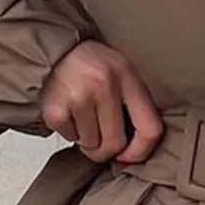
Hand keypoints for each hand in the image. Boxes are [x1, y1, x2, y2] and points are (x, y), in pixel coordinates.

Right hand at [41, 41, 161, 163]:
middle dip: (106, 151)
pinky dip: (69, 132)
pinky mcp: (55, 107)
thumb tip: (130, 156)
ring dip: (86, 139)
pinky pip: (69, 137)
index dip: (141, 151)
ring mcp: (79, 95)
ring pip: (90, 144)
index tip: (129, 155)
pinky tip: (69, 112)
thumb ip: (135, 108)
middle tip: (100, 140)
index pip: (149, 129)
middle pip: (115, 143)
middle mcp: (105, 84)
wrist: (57, 49)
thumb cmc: (94, 66)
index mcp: (128, 77)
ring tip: (83, 116)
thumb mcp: (123, 74)